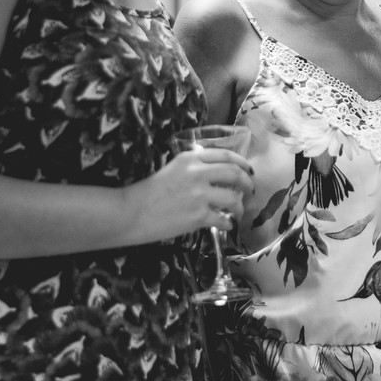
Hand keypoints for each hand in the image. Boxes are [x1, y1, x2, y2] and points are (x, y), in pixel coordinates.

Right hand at [127, 147, 254, 241]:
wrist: (130, 212)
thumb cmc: (149, 192)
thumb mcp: (173, 168)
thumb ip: (194, 166)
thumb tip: (218, 171)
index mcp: (190, 159)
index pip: (226, 156)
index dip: (242, 163)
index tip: (249, 171)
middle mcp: (197, 173)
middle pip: (235, 174)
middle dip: (247, 183)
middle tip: (250, 190)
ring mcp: (199, 195)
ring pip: (233, 198)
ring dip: (240, 206)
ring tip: (238, 212)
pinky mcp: (197, 216)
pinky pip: (223, 219)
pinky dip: (229, 223)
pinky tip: (227, 224)